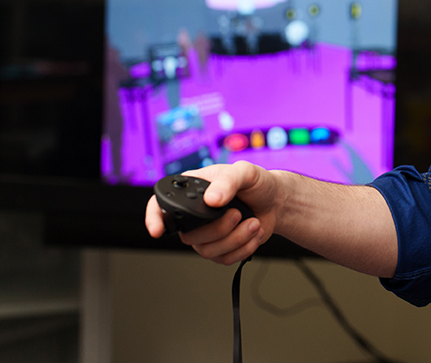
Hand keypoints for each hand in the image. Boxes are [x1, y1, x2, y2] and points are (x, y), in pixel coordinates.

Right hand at [144, 162, 282, 264]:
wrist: (276, 201)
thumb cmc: (257, 183)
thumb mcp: (245, 171)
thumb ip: (228, 181)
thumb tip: (212, 199)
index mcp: (192, 191)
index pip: (160, 204)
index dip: (154, 218)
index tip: (158, 230)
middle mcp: (194, 215)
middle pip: (189, 236)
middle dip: (219, 229)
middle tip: (239, 214)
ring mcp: (206, 234)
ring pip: (207, 251)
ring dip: (236, 239)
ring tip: (252, 223)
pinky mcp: (221, 248)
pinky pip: (224, 259)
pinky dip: (244, 248)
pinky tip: (253, 232)